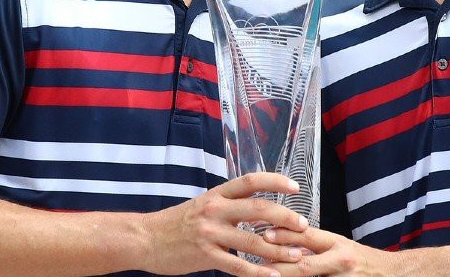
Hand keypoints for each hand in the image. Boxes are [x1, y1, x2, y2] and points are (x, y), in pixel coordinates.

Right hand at [142, 173, 308, 275]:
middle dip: (285, 217)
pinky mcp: (204, 255)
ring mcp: (210, 232)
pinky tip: (272, 276)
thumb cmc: (177, 222)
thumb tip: (259, 207)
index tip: (295, 187)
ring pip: (252, 240)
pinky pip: (237, 265)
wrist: (145, 238)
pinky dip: (257, 272)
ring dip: (278, 249)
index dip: (274, 181)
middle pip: (258, 209)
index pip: (250, 181)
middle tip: (304, 226)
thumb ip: (229, 205)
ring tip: (297, 256)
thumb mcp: (204, 205)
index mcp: (217, 194)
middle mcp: (215, 209)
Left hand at [264, 227, 402, 275]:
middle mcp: (340, 261)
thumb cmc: (363, 261)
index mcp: (338, 243)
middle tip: (259, 266)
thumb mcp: (342, 246)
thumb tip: (287, 239)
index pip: (308, 236)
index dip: (286, 235)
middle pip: (304, 265)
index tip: (266, 234)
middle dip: (280, 267)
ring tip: (268, 276)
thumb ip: (318, 244)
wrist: (393, 274)